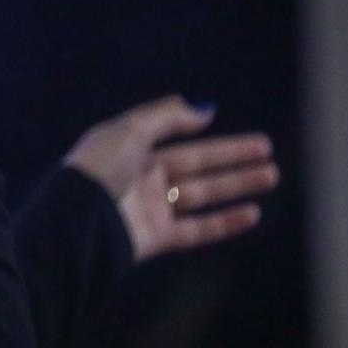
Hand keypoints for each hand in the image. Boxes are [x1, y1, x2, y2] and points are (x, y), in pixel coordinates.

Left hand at [63, 94, 279, 263]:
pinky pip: (197, 229)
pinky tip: (253, 213)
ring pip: (202, 195)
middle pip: (195, 164)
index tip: (225, 122)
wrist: (76, 220)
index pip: (175, 137)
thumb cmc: (98, 168)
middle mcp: (141, 177)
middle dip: (231, 158)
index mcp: (130, 149)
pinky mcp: (156, 238)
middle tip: (267, 152)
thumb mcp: (129, 130)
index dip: (199, 129)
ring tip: (270, 175)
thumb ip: (167, 117)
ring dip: (236, 185)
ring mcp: (150, 208)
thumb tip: (204, 109)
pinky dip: (225, 222)